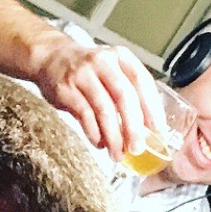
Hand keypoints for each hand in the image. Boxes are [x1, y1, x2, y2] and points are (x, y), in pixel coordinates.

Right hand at [33, 33, 167, 160]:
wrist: (52, 57)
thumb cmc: (91, 72)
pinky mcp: (66, 89)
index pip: (142, 81)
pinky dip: (95, 134)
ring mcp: (83, 74)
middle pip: (124, 96)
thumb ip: (132, 94)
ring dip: (113, 137)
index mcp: (121, 57)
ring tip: (118, 154)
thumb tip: (150, 132)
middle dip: (133, 127)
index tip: (157, 131)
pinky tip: (100, 144)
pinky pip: (85, 116)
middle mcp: (103, 62)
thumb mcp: (115, 72)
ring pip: (104, 109)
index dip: (152, 108)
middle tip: (138, 149)